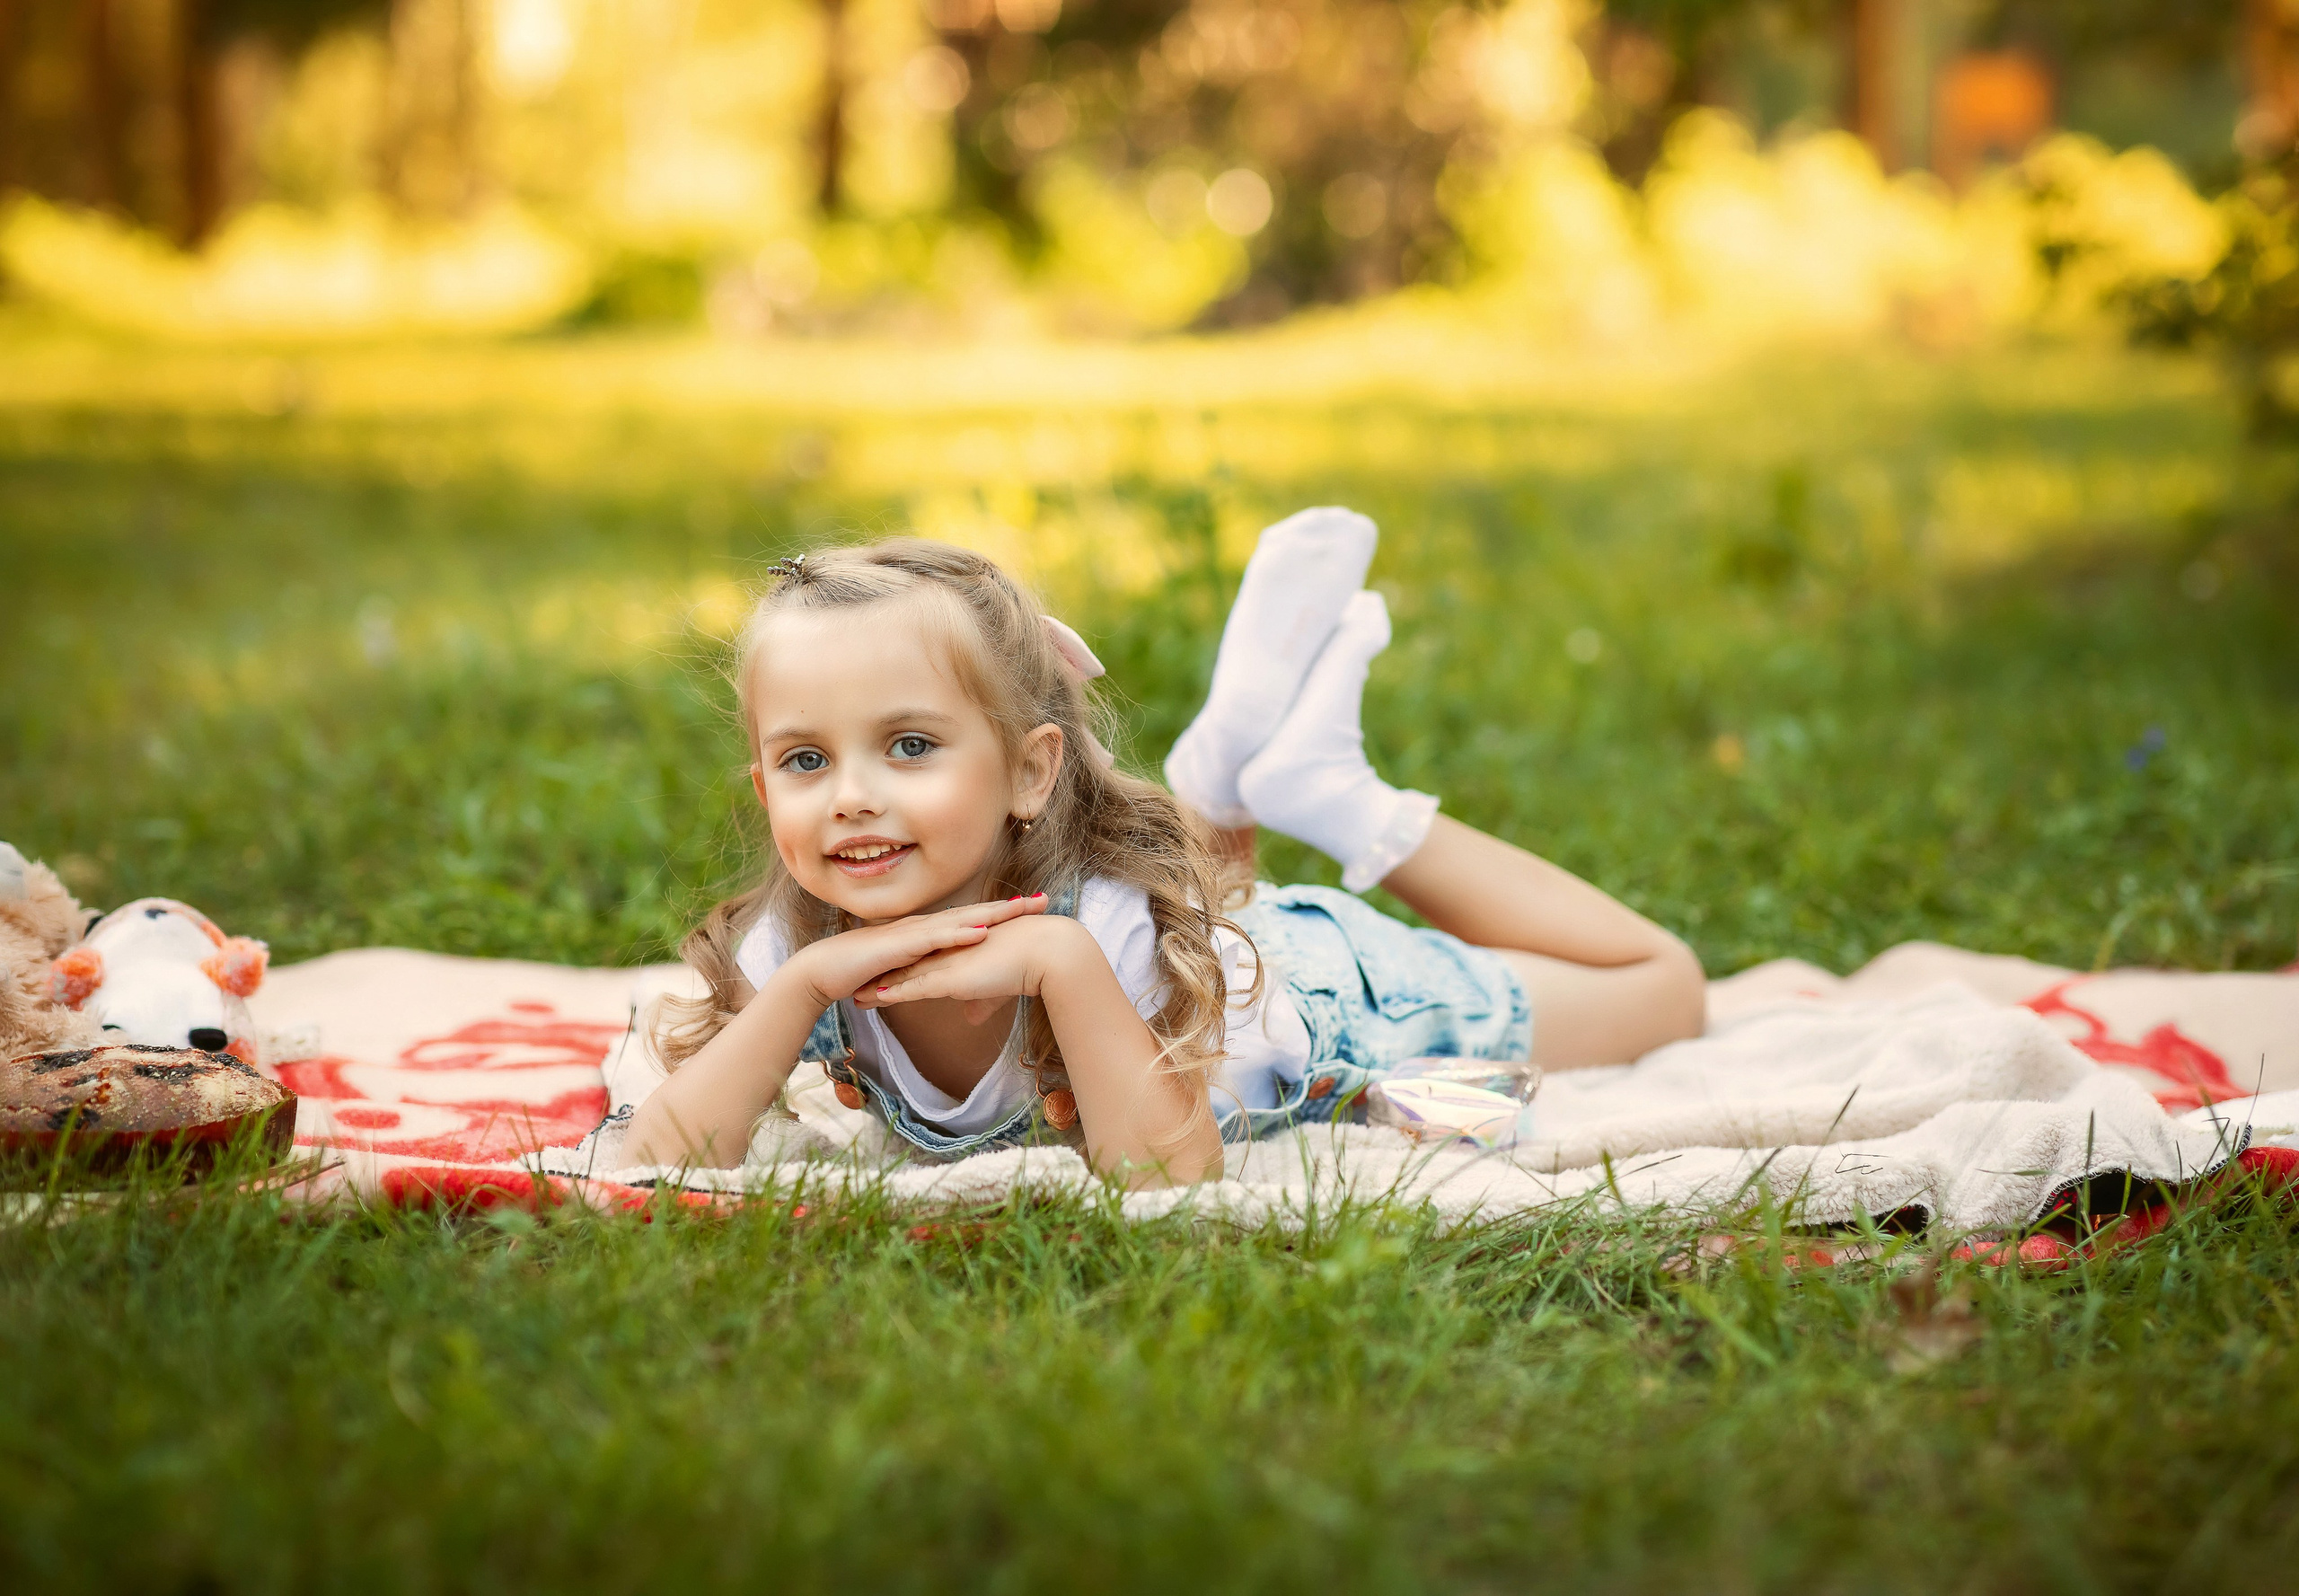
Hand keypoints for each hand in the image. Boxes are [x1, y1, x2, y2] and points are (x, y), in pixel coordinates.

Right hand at [790, 893, 1050, 1010]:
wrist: (820, 974)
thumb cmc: (858, 973)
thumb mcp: (903, 976)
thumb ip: (924, 974)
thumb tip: (946, 980)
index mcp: (926, 934)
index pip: (971, 921)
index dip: (1002, 916)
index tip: (1032, 911)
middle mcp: (922, 927)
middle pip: (973, 914)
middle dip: (1009, 907)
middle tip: (1043, 900)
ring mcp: (911, 933)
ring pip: (959, 920)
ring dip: (992, 914)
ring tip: (1023, 908)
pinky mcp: (899, 945)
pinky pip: (935, 939)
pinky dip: (960, 934)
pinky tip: (982, 932)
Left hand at [854, 914, 1085, 1025]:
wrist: (1044, 952)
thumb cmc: (1030, 966)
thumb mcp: (999, 990)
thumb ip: (981, 1002)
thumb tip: (970, 1018)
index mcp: (959, 953)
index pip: (924, 964)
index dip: (902, 972)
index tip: (882, 980)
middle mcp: (949, 954)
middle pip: (907, 968)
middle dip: (880, 978)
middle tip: (858, 984)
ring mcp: (948, 964)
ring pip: (905, 979)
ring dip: (879, 989)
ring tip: (856, 997)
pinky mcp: (952, 977)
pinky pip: (916, 987)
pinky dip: (895, 994)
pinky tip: (876, 998)